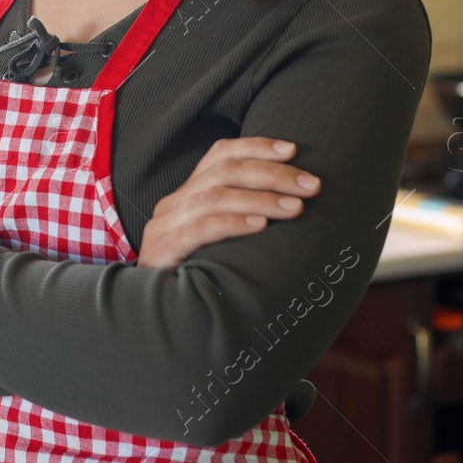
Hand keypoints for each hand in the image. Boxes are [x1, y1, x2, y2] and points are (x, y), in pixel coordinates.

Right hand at [136, 137, 319, 268]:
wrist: (152, 315)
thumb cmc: (197, 275)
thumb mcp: (216, 240)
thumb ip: (239, 217)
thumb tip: (294, 202)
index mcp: (186, 194)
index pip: (219, 154)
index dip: (256, 147)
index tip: (294, 150)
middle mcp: (173, 203)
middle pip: (223, 171)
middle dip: (271, 174)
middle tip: (310, 185)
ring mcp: (165, 226)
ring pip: (215, 197)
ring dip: (261, 199)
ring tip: (295, 208)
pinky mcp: (163, 251)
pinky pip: (201, 228)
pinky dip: (234, 222)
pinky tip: (261, 226)